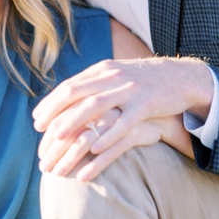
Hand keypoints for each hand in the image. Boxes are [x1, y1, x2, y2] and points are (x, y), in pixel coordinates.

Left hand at [34, 57, 214, 181]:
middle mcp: (114, 77)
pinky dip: (108, 134)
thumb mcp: (119, 75)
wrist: (182, 77)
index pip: (70, 86)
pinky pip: (124, 122)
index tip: (36, 120)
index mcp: (104, 70)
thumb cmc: (146, 82)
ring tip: (58, 137)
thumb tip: (68, 96)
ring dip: (74, 121)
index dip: (50, 103)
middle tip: (39, 130)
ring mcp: (130, 90)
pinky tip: (95, 148)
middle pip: (76, 93)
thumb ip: (96, 83)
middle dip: (54, 112)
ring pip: (96, 106)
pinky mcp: (146, 105)